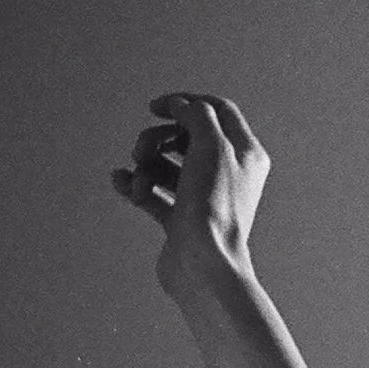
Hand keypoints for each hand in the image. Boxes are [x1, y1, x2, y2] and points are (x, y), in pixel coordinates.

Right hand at [112, 92, 270, 295]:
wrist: (203, 264)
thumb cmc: (213, 206)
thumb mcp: (211, 146)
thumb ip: (197, 115)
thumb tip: (183, 105)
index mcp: (245, 154)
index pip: (217, 111)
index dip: (186, 102)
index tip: (156, 108)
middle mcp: (228, 174)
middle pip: (186, 136)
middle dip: (158, 138)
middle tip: (142, 150)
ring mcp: (204, 197)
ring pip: (166, 164)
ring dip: (146, 165)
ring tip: (140, 179)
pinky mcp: (182, 219)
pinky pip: (154, 192)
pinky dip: (136, 185)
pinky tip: (123, 184)